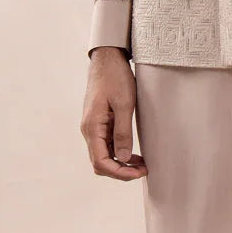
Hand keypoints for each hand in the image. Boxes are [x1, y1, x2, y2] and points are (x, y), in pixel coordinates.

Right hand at [81, 46, 148, 179]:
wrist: (107, 59)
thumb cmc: (115, 78)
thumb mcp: (124, 104)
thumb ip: (122, 132)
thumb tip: (123, 158)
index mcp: (92, 127)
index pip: (101, 162)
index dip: (120, 173)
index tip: (139, 173)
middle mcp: (89, 130)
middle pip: (100, 163)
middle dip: (121, 171)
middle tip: (143, 170)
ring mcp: (93, 127)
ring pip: (103, 155)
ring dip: (121, 163)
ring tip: (142, 164)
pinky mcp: (99, 123)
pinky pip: (106, 145)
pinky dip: (119, 153)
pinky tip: (133, 153)